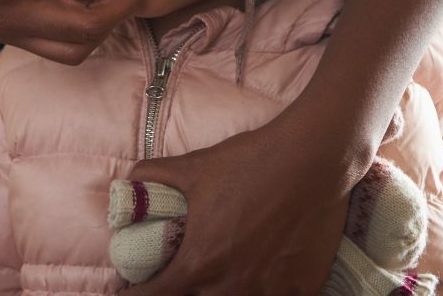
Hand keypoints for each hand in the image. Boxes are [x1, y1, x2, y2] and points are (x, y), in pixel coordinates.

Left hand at [122, 117, 366, 295]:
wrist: (313, 159)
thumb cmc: (251, 162)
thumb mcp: (193, 166)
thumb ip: (153, 177)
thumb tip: (130, 183)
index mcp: (200, 263)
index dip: (136, 292)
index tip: (133, 285)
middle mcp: (231, 287)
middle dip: (181, 290)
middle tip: (181, 273)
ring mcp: (269, 292)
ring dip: (220, 291)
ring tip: (220, 271)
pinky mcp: (302, 289)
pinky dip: (263, 290)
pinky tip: (263, 274)